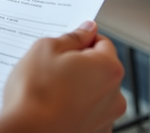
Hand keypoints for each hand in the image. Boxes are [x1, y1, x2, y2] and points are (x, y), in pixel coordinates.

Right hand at [0, 21, 125, 132]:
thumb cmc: (34, 94)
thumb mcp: (46, 49)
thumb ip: (72, 37)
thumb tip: (86, 30)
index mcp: (108, 68)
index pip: (102, 42)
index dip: (81, 41)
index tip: (66, 46)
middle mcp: (115, 95)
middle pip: (100, 69)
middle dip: (79, 66)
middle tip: (52, 70)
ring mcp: (106, 118)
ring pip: (94, 93)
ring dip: (78, 89)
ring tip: (51, 92)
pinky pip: (88, 114)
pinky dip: (75, 110)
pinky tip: (55, 109)